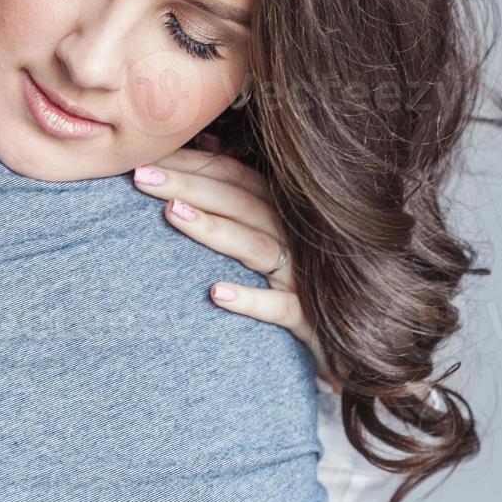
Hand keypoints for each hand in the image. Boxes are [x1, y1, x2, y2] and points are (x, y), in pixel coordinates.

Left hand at [131, 136, 337, 391]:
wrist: (360, 344)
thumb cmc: (302, 287)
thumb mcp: (271, 243)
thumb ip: (240, 207)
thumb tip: (199, 158)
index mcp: (281, 213)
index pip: (233, 177)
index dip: (191, 165)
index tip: (146, 157)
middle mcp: (293, 237)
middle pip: (237, 202)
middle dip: (187, 185)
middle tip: (141, 175)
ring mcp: (303, 277)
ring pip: (255, 246)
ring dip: (213, 229)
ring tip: (171, 214)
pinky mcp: (311, 319)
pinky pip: (279, 308)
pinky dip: (250, 299)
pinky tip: (215, 293)